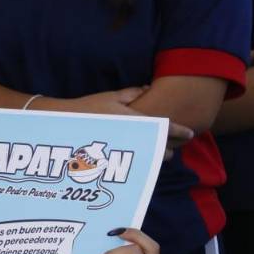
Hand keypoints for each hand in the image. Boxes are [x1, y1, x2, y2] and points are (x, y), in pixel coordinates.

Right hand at [37, 90, 191, 161]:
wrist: (63, 125)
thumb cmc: (87, 108)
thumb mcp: (110, 96)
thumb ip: (132, 93)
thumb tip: (148, 88)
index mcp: (134, 119)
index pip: (165, 127)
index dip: (180, 131)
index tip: (191, 133)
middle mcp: (132, 137)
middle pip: (160, 147)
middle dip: (168, 147)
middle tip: (174, 146)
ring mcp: (124, 151)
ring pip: (150, 159)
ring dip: (157, 157)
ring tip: (161, 154)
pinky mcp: (114, 162)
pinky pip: (136, 165)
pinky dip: (142, 163)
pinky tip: (143, 162)